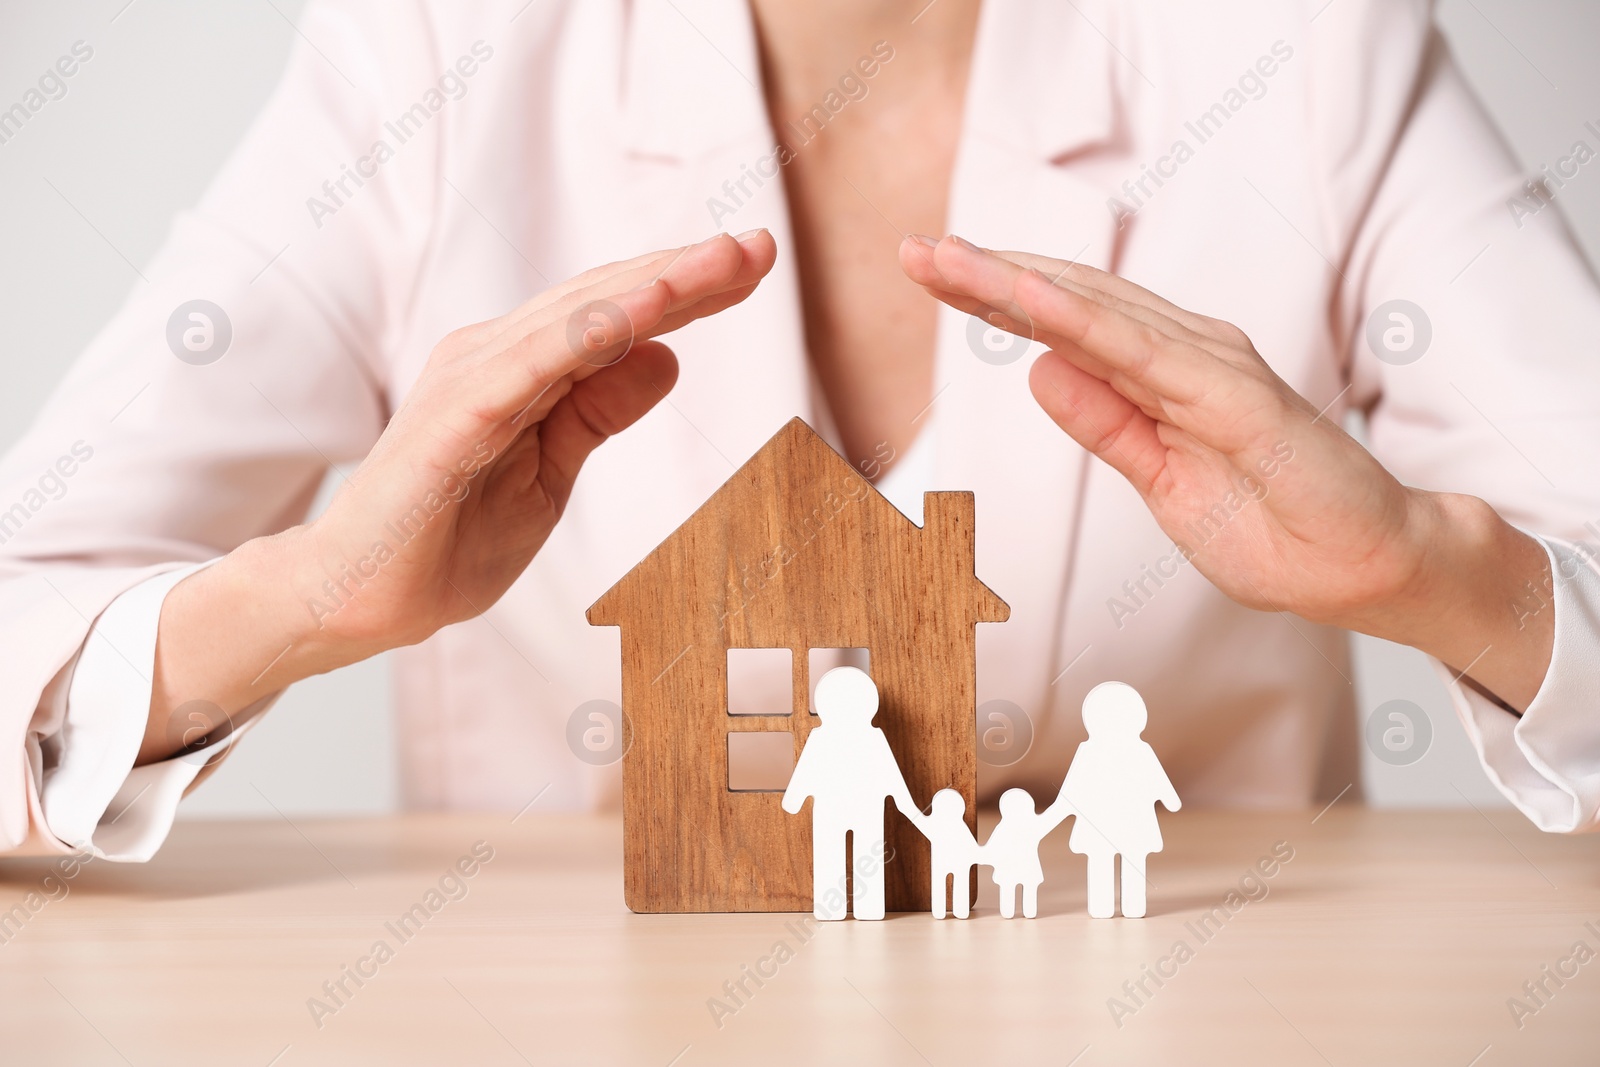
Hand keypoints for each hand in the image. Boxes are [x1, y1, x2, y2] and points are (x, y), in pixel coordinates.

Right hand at [143, 232, 775, 761]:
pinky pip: (536, 364)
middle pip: (607, 299)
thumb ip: (599, 412)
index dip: (687, 288)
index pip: (617, 315)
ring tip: (724, 262)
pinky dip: (593, 332)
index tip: (755, 263)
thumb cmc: (448, 536)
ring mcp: (473, 379)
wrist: (359, 597)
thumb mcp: (551, 472)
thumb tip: (667, 356)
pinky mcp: (457, 416)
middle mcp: (497, 356)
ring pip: (580, 316)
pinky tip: (648, 311)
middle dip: (688, 272)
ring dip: (656, 284)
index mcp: (524, 369)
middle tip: (761, 247)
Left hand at [900, 235, 1552, 708]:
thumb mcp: (1161, 484)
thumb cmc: (1271, 526)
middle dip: (988, 276)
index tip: (927, 274)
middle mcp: (1184, 354)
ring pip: (1096, 312)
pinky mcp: (1234, 395)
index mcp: (1160, 377)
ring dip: (1019, 282)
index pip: (1063, 325)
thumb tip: (1039, 372)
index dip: (995, 297)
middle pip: (1070, 302)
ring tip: (950, 258)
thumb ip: (1106, 427)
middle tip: (913, 252)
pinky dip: (1081, 320)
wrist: (1365, 566)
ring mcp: (1210, 366)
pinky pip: (1141, 351)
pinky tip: (1027, 297)